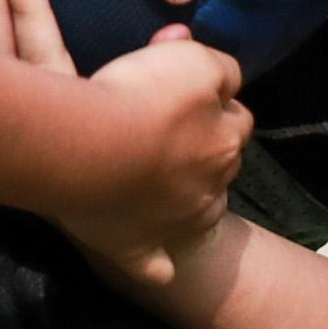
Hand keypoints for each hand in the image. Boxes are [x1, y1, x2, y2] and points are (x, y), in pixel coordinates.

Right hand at [48, 24, 253, 299]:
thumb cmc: (138, 97)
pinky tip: (154, 259)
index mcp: (224, 140)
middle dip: (206, 153)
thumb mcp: (193, 61)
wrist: (88, 148)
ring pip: (201, 213)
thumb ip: (218, 69)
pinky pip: (157, 266)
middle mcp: (211, 185)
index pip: (239, 118)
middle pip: (222, 165)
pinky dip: (157, 263)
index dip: (217, 107)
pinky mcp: (141, 251)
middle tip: (166, 137)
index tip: (188, 98)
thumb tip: (224, 79)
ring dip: (189, 201)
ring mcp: (178, 223)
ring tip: (152, 182)